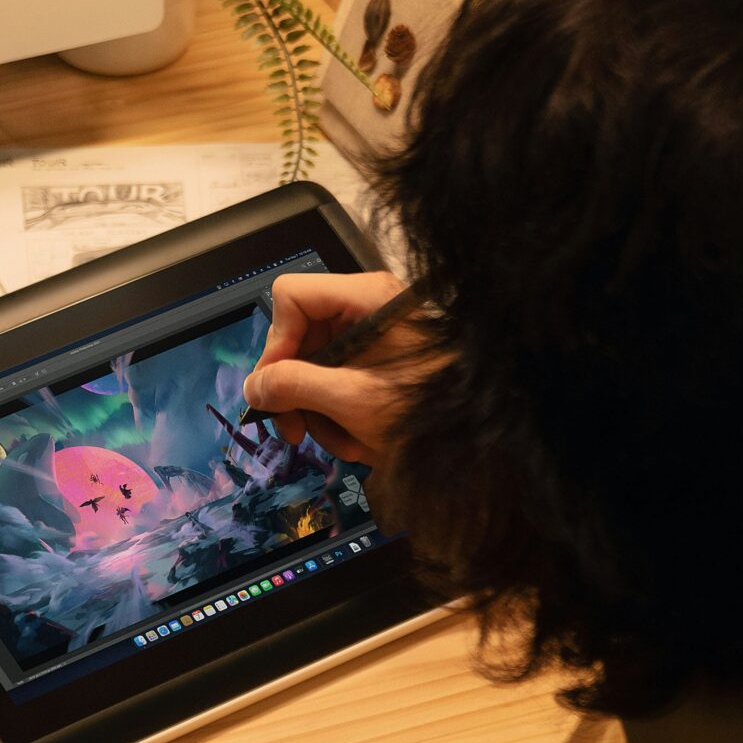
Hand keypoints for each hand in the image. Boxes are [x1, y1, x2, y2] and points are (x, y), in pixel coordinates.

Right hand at [243, 270, 421, 468]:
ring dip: (320, 411)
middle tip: (294, 432)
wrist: (491, 444)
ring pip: (315, 364)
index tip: (273, 387)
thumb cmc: (429, 410)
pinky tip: (359, 441)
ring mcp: (374, 335)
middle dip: (296, 390)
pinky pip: (339, 379)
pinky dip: (340, 413)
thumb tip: (251, 387)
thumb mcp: (352, 399)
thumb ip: (293, 386)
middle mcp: (366, 308)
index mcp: (365, 298)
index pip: (291, 296)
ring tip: (346, 445)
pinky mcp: (381, 361)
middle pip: (300, 335)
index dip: (276, 341)